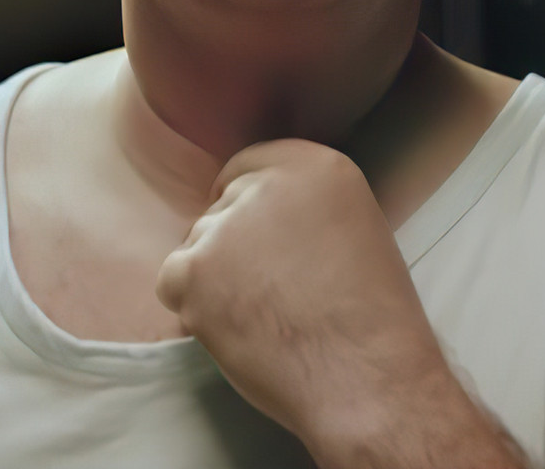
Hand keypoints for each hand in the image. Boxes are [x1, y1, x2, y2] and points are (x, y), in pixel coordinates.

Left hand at [154, 139, 473, 464]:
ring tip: (265, 319)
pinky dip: (195, 309)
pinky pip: (173, 281)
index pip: (249, 166)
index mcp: (317, 166)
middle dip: (232, 247)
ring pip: (197, 246)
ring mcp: (226, 226)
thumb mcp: (354, 230)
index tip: (252, 234)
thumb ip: (304, 210)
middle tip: (266, 294)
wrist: (366, 377)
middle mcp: (267, 185)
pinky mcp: (195, 270)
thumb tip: (260, 222)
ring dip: (215, 281)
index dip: (244, 202)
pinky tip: (238, 331)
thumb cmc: (371, 321)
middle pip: (221, 208)